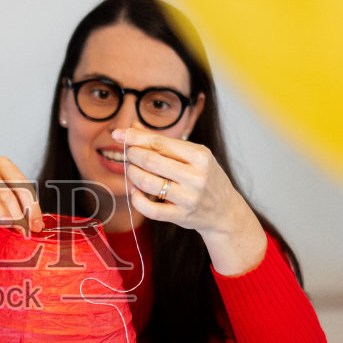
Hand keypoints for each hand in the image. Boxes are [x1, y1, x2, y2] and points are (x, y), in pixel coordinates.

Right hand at [0, 156, 44, 249]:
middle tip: (23, 232)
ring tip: (8, 226)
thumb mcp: (6, 199)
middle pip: (4, 191)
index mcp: (2, 164)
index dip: (31, 207)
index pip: (21, 185)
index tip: (36, 226)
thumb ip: (21, 208)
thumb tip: (36, 226)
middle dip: (17, 214)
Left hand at [113, 128, 266, 273]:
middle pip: (150, 160)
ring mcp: (188, 198)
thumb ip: (162, 141)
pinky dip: (136, 198)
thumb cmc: (205, 177)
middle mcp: (196, 176)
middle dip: (132, 154)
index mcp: (200, 156)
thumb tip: (133, 126)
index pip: (159, 142)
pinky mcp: (180, 216)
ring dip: (131, 174)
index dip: (134, 137)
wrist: (225, 211)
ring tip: (131, 170)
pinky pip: (149, 208)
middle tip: (128, 154)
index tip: (117, 134)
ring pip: (146, 182)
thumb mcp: (192, 155)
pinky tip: (136, 191)